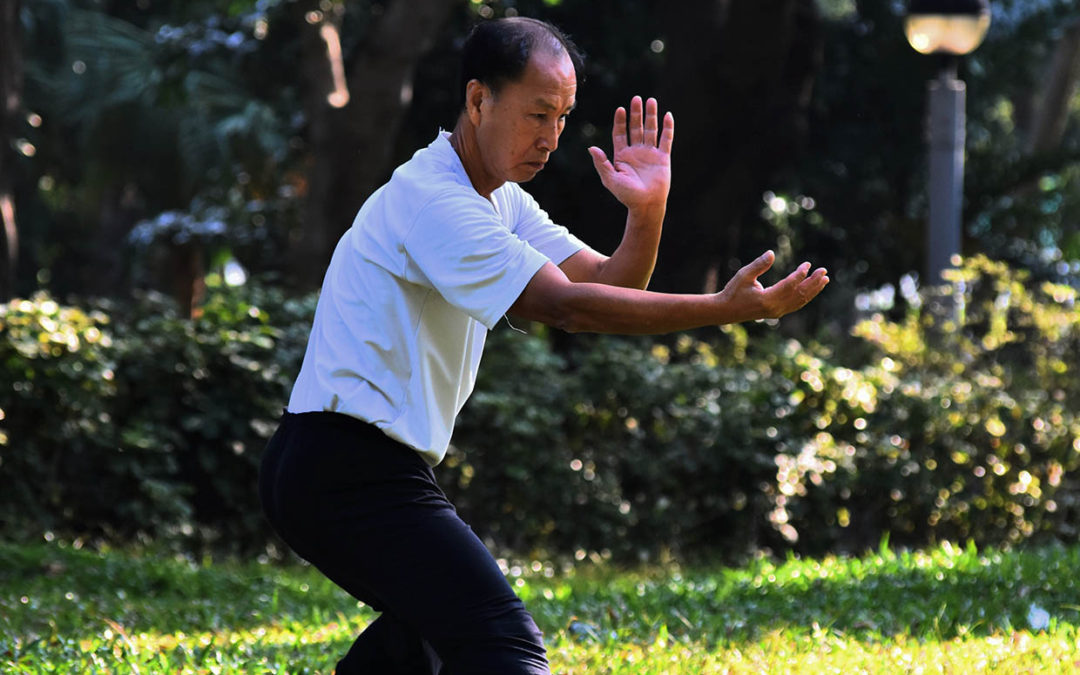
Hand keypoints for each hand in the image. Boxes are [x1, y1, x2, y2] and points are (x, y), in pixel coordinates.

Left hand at [588, 96, 673, 211]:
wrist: (646, 205)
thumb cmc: (627, 195)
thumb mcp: (610, 179)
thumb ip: (601, 163)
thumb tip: (591, 148)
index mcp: (622, 156)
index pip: (620, 134)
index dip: (620, 122)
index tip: (620, 109)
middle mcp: (636, 152)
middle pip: (636, 128)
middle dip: (636, 114)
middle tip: (636, 99)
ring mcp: (650, 154)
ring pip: (650, 130)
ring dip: (651, 116)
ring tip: (651, 100)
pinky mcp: (663, 157)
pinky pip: (666, 139)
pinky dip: (667, 128)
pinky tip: (667, 115)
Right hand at [719, 251, 829, 321]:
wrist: (725, 311)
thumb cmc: (733, 291)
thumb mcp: (743, 275)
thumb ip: (758, 265)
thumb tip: (771, 253)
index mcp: (767, 299)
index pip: (789, 286)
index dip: (800, 275)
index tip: (808, 264)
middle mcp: (775, 308)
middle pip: (799, 294)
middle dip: (813, 282)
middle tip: (824, 271)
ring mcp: (777, 312)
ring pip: (800, 301)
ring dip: (813, 290)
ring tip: (824, 280)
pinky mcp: (777, 313)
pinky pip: (796, 305)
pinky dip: (806, 297)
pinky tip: (811, 289)